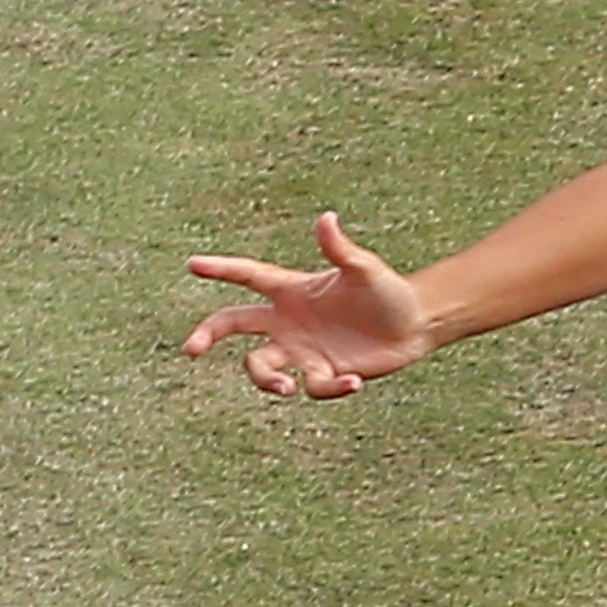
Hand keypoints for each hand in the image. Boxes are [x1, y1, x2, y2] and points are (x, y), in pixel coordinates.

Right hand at [181, 213, 435, 396]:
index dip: (222, 269)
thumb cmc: (388, 292)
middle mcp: (288, 321)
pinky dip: (329, 388)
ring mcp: (302, 350)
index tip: (192, 264)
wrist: (415, 324)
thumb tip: (327, 218)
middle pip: (233, 324)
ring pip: (261, 366)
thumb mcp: (365, 270)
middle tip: (191, 349)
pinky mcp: (323, 373)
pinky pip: (314, 386)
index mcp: (292, 290)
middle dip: (208, 334)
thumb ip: (341, 249)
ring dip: (266, 379)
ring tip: (285, 386)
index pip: (248, 276)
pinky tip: (353, 381)